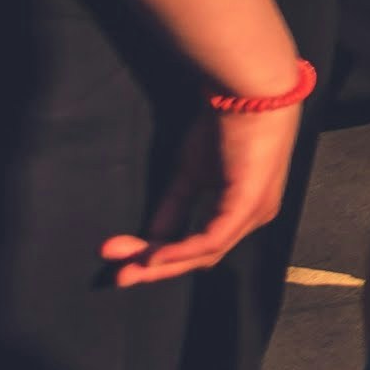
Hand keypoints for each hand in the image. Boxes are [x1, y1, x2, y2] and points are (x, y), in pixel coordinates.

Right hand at [103, 94, 296, 286]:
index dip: (161, 256)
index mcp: (243, 209)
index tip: (120, 257)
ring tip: (121, 267)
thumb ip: (175, 206)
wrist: (249, 92)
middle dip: (154, 268)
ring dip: (157, 262)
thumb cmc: (225, 124)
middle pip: (199, 257)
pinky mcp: (248, 206)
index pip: (200, 245)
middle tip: (115, 277)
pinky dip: (177, 251)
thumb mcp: (191, 171)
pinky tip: (149, 255)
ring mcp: (254, 213)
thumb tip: (153, 237)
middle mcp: (254, 217)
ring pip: (202, 253)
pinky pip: (210, 240)